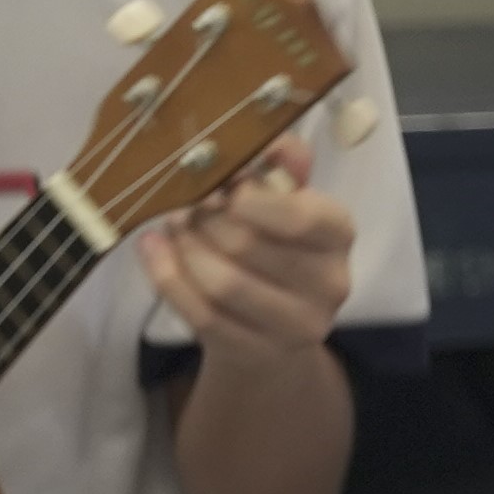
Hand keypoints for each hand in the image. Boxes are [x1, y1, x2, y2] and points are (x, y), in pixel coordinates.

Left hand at [137, 136, 355, 363]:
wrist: (273, 328)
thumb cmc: (275, 247)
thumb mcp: (285, 201)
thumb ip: (281, 166)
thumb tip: (275, 142)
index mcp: (339, 236)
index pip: (299, 216)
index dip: (248, 197)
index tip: (219, 184)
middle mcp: (330, 284)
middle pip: (247, 246)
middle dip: (204, 219)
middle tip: (183, 204)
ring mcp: (296, 326)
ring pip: (222, 283)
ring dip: (185, 248)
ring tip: (173, 226)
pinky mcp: (256, 352)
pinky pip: (200, 314)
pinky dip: (167, 277)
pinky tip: (153, 250)